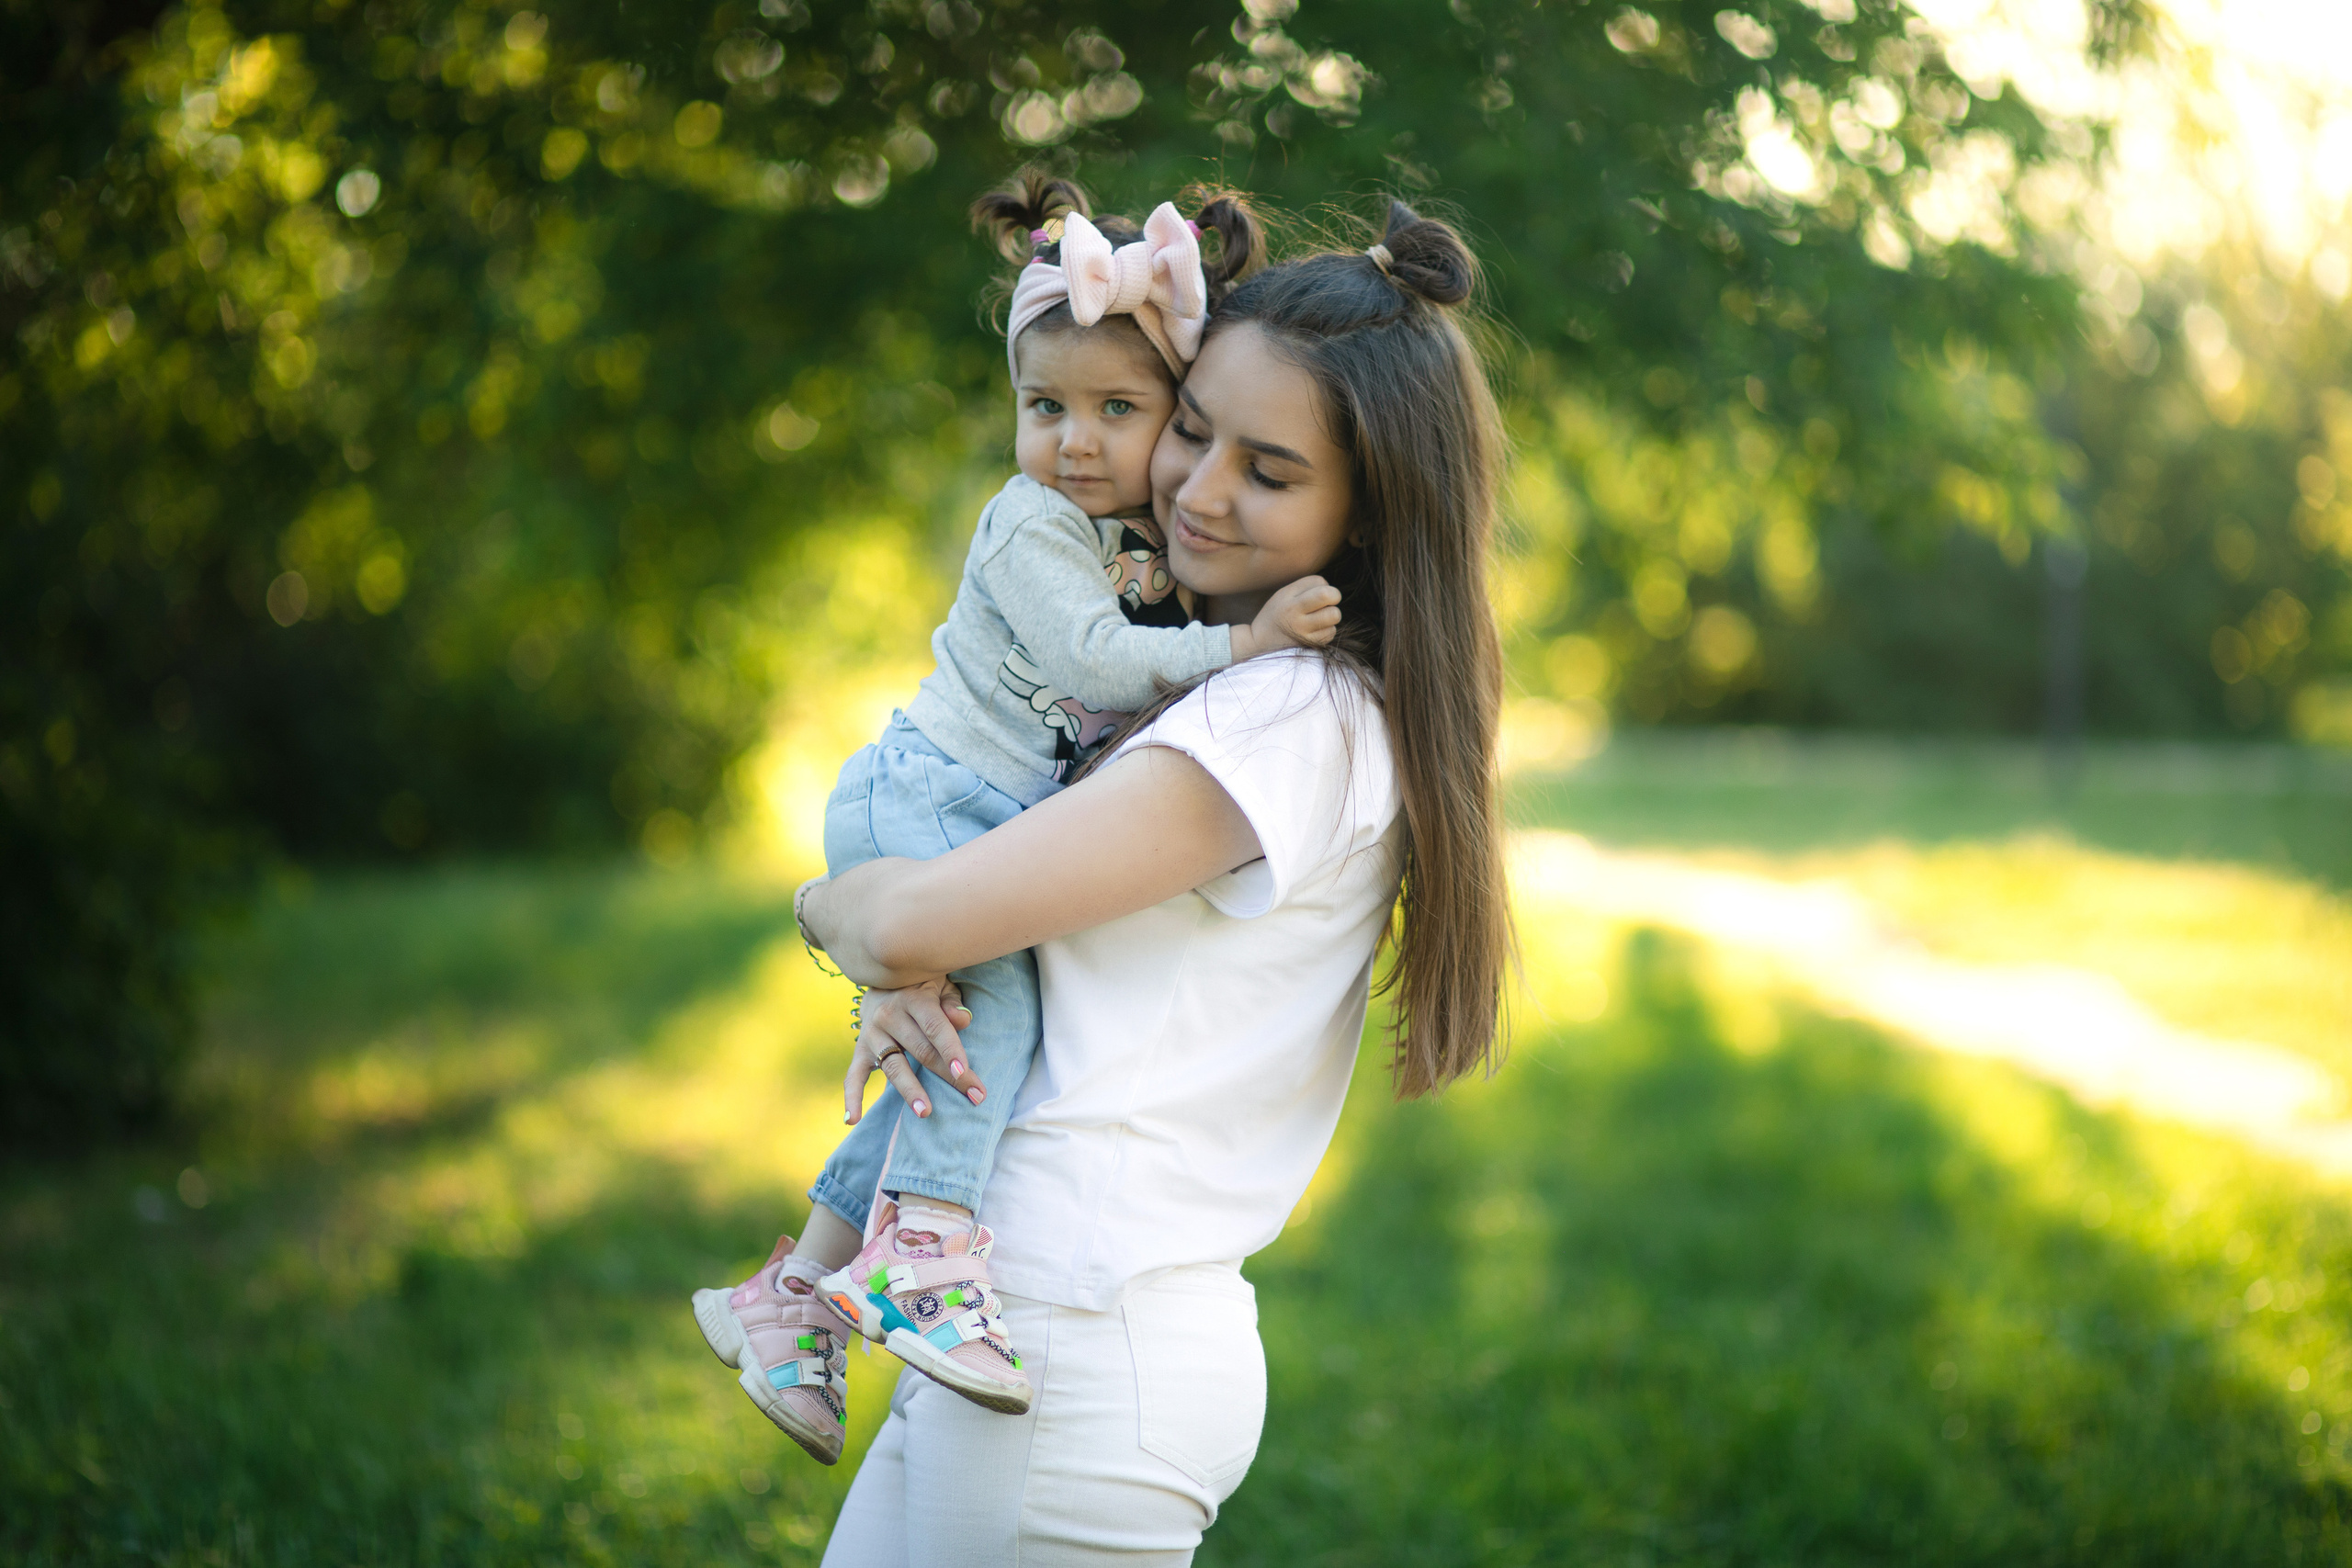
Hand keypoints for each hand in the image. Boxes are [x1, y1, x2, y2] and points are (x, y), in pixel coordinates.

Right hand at [843, 978, 987, 1122]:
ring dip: (910, 1091)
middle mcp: (889, 1015)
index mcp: (914, 998)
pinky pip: (854, 1075)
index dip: (950, 1049)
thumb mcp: (941, 986)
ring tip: (925, 1112)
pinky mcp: (860, 1050)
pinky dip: (852, 1097)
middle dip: (948, 1076)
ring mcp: (872, 1034)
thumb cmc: (922, 987)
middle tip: (974, 1098)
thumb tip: (963, 1020)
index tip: (964, 1072)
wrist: (880, 977)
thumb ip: (952, 1003)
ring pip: (894, 1066)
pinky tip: (852, 1120)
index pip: (935, 1027)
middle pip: (921, 1051)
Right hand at [1234, 575, 1340, 658]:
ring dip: (1332, 615)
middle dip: (1334, 597)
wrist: (1259, 643)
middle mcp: (1294, 613)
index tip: (1316, 593)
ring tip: (1320, 617)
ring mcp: (1302, 631)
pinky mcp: (1309, 644)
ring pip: (1334, 615)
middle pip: (1328, 595)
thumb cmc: (1277, 614)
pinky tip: (1315, 630)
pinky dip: (1327, 630)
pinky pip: (1331, 632)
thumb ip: (1306, 588)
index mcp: (1288, 597)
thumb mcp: (1283, 595)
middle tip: (1328, 603)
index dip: (1324, 585)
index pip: (1319, 581)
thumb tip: (1332, 590)